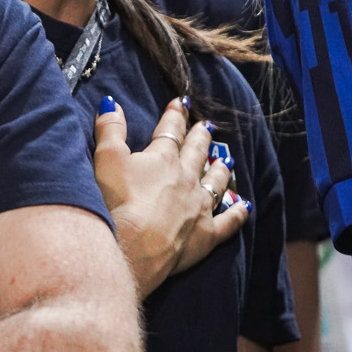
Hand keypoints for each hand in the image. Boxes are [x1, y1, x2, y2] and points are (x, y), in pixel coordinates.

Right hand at [93, 97, 247, 297]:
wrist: (133, 248)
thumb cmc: (117, 202)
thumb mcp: (106, 159)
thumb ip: (110, 129)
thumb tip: (112, 103)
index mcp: (163, 158)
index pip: (171, 131)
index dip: (175, 115)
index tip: (182, 102)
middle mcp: (187, 178)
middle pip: (197, 152)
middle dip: (201, 137)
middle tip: (207, 125)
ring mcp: (199, 206)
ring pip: (216, 181)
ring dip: (221, 167)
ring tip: (227, 158)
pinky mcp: (206, 234)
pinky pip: (229, 221)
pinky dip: (238, 212)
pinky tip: (245, 205)